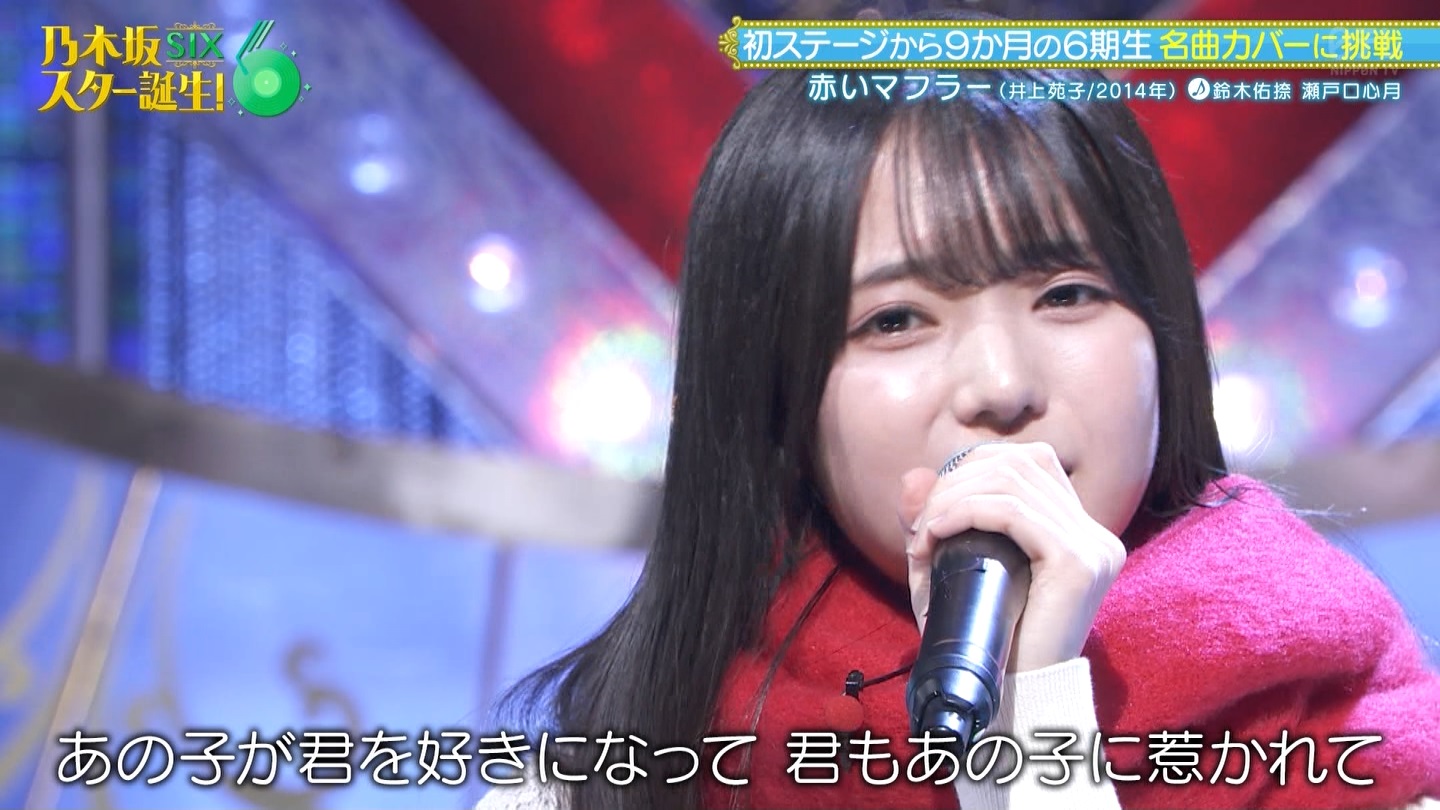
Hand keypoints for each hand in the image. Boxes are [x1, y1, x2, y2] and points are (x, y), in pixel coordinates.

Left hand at [897, 442, 1126, 672]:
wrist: (1011, 699)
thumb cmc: (982, 638)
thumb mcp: (950, 570)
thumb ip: (935, 521)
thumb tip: (913, 477)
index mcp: (1078, 530)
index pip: (1028, 462)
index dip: (973, 468)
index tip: (932, 508)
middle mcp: (1095, 533)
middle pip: (1018, 464)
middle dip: (956, 483)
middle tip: (919, 524)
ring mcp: (1093, 546)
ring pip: (1012, 482)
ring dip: (954, 498)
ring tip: (924, 532)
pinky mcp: (1078, 564)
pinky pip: (1014, 513)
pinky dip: (966, 512)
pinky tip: (936, 532)